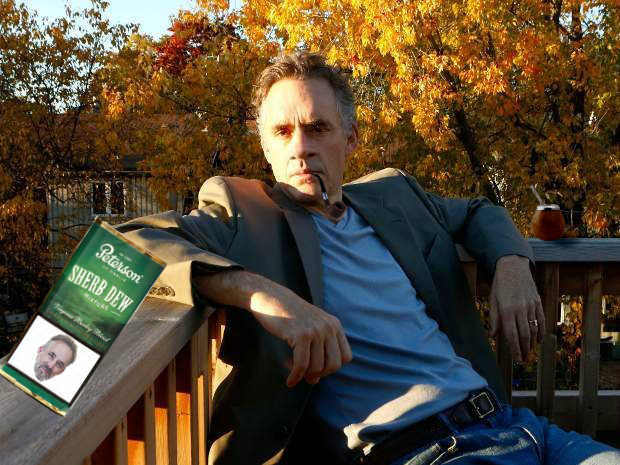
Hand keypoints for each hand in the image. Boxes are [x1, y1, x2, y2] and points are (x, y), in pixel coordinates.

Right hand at [193, 270, 352, 386]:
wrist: (271, 297)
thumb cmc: (288, 316)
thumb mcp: (311, 326)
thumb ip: (318, 350)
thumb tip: (315, 381)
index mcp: (334, 324)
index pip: (346, 357)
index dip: (332, 367)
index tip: (317, 367)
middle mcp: (328, 327)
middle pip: (334, 365)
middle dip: (320, 374)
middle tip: (306, 375)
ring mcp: (315, 331)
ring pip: (317, 368)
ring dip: (304, 376)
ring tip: (293, 373)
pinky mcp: (300, 335)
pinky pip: (301, 365)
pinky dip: (295, 377)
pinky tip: (290, 381)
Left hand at [489, 255, 544, 361]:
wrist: (513, 267)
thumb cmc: (500, 285)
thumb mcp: (493, 301)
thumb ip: (494, 319)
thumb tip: (493, 336)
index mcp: (506, 310)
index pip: (512, 335)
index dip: (515, 349)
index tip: (517, 359)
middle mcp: (520, 309)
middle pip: (524, 335)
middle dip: (524, 349)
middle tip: (523, 359)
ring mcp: (531, 305)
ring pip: (534, 329)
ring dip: (532, 343)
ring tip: (529, 351)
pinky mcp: (538, 302)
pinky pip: (541, 320)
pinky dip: (541, 331)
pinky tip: (538, 339)